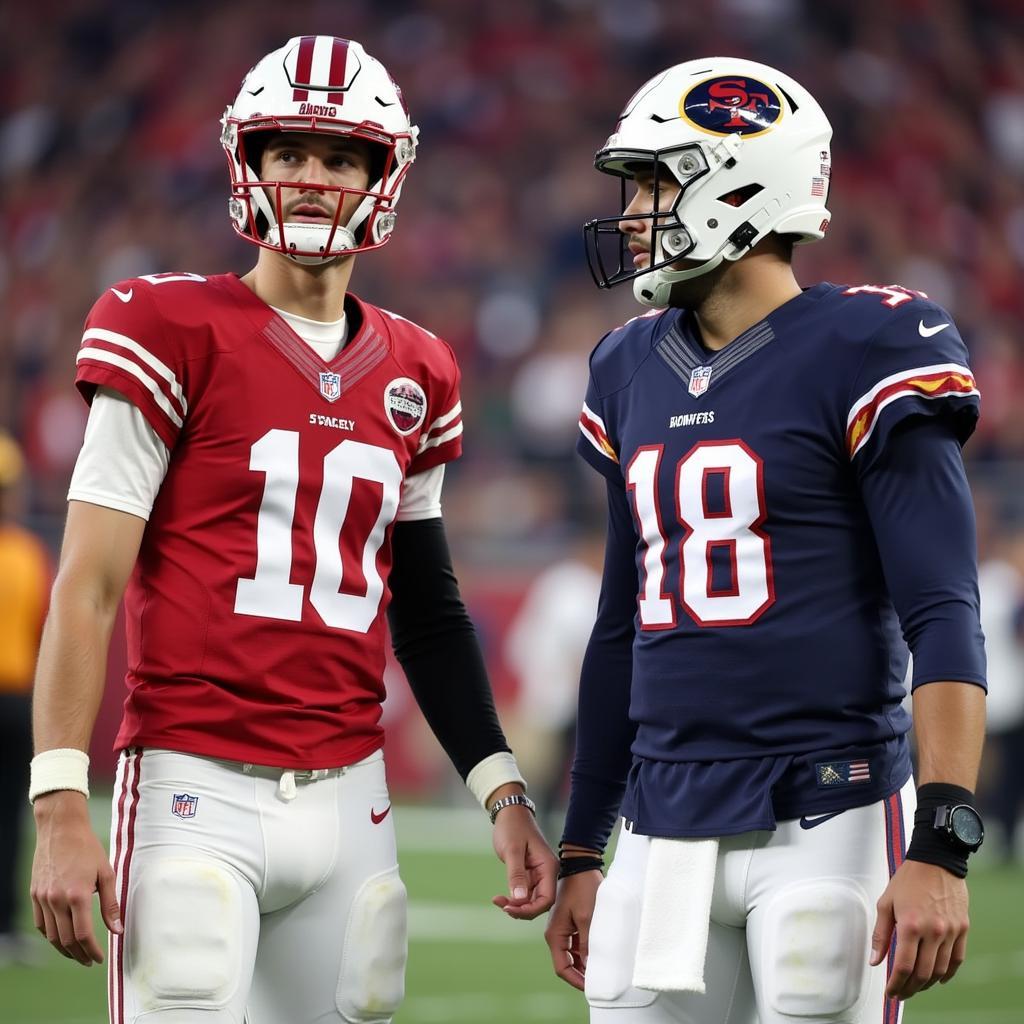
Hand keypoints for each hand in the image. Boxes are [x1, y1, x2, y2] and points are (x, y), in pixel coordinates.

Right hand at [30, 791, 121, 965]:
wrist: (61, 829)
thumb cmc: (88, 848)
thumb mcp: (106, 873)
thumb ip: (110, 904)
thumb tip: (117, 929)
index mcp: (77, 896)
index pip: (84, 935)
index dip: (92, 951)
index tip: (99, 959)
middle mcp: (56, 900)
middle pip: (66, 940)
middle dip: (79, 955)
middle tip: (89, 961)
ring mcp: (43, 898)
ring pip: (51, 936)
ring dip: (64, 950)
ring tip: (77, 954)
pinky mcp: (35, 894)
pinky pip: (40, 924)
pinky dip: (50, 936)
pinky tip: (60, 938)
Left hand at [490, 806, 557, 919]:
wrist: (509, 813)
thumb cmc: (512, 827)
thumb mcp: (512, 850)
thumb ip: (516, 875)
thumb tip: (519, 900)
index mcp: (548, 867)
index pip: (547, 899)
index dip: (530, 909)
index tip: (510, 908)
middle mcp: (547, 873)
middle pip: (540, 903)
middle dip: (522, 909)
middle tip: (502, 906)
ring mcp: (539, 874)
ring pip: (532, 900)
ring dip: (517, 905)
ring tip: (498, 901)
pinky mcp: (530, 874)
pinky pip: (525, 893)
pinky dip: (514, 898)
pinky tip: (501, 898)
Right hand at [544, 870, 602, 989]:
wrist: (581, 865)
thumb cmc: (582, 889)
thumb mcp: (586, 918)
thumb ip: (586, 944)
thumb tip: (589, 967)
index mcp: (555, 934)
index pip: (562, 968)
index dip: (576, 981)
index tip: (592, 988)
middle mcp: (556, 934)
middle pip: (566, 963)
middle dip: (581, 974)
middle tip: (600, 981)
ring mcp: (563, 928)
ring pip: (572, 955)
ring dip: (584, 963)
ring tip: (602, 970)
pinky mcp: (571, 923)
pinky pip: (576, 944)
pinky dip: (586, 951)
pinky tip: (599, 954)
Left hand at [870, 858, 969, 998]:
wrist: (936, 861)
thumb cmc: (907, 880)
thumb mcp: (886, 903)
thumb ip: (880, 934)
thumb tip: (875, 962)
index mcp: (910, 925)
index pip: (904, 967)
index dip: (896, 984)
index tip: (890, 992)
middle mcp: (933, 932)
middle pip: (923, 974)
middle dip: (909, 989)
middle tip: (900, 993)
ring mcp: (950, 932)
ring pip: (940, 970)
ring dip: (927, 984)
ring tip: (915, 986)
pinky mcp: (962, 929)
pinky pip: (957, 960)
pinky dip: (947, 974)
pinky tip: (937, 978)